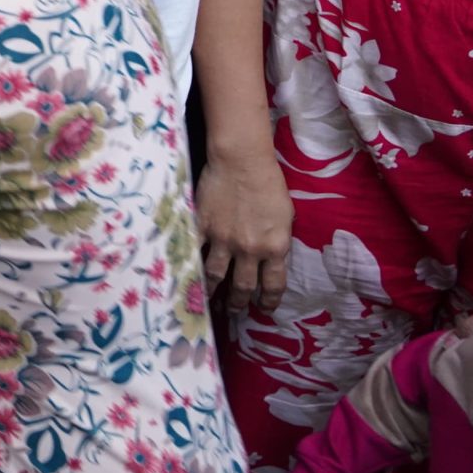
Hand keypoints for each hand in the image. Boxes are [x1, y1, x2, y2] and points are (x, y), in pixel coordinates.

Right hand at [195, 152, 292, 313]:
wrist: (242, 162)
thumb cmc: (269, 184)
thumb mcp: (285, 216)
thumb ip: (277, 240)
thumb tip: (270, 255)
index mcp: (275, 247)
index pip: (274, 284)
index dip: (269, 301)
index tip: (265, 308)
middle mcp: (250, 250)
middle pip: (243, 286)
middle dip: (239, 302)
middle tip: (235, 311)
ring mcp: (224, 240)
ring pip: (216, 275)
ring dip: (214, 292)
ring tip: (210, 301)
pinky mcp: (203, 227)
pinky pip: (195, 253)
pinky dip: (191, 266)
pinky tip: (187, 275)